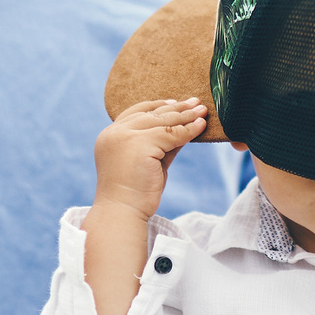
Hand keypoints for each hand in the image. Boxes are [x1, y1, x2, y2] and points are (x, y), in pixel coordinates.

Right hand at [92, 99, 207, 224]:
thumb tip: (183, 130)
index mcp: (110, 136)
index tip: (175, 102)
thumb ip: (160, 144)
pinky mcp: (140, 144)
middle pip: (151, 114)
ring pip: (163, 121)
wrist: (123, 212)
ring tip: (203, 111)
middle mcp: (115, 133)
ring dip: (186, 116)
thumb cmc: (135, 193)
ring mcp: (125, 137)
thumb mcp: (147, 161)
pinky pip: (171, 133)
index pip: (136, 112)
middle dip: (177, 108)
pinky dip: (189, 130)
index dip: (157, 105)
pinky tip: (201, 126)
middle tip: (197, 102)